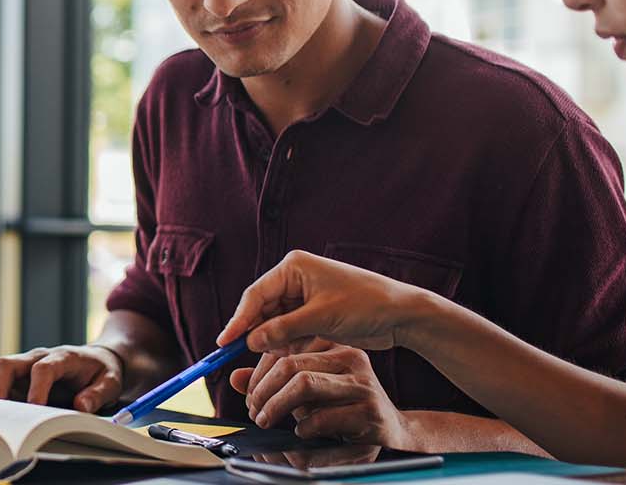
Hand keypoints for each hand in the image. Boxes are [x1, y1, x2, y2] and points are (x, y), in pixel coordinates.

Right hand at [0, 344, 124, 412]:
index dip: (37, 388)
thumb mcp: (111, 382)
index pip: (43, 368)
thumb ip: (98, 394)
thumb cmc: (102, 372)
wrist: (97, 359)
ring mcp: (25, 364)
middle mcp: (38, 357)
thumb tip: (80, 406)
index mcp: (63, 357)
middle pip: (9, 364)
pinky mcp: (19, 375)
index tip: (34, 408)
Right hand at [217, 250, 436, 357]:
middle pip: (262, 309)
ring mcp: (304, 297)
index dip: (238, 320)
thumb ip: (282, 330)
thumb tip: (250, 342)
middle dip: (254, 332)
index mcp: (294, 267)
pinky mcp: (313, 313)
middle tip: (237, 356)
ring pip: (274, 322)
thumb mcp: (321, 317)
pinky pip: (289, 330)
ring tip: (269, 358)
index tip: (224, 342)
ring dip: (271, 341)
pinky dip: (285, 343)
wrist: (401, 315)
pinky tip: (284, 357)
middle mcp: (295, 279)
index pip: (256, 294)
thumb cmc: (365, 305)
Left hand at [229, 340, 410, 447]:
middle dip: (263, 391)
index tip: (249, 395)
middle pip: (291, 366)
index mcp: (335, 347)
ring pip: (304, 385)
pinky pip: (323, 417)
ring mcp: (362, 385)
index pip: (285, 350)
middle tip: (254, 411)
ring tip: (268, 420)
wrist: (392, 430)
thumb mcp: (307, 392)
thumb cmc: (343, 408)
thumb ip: (273, 383)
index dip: (259, 374)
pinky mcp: (370, 412)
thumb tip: (234, 378)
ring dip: (277, 407)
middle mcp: (351, 359)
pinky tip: (302, 432)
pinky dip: (303, 427)